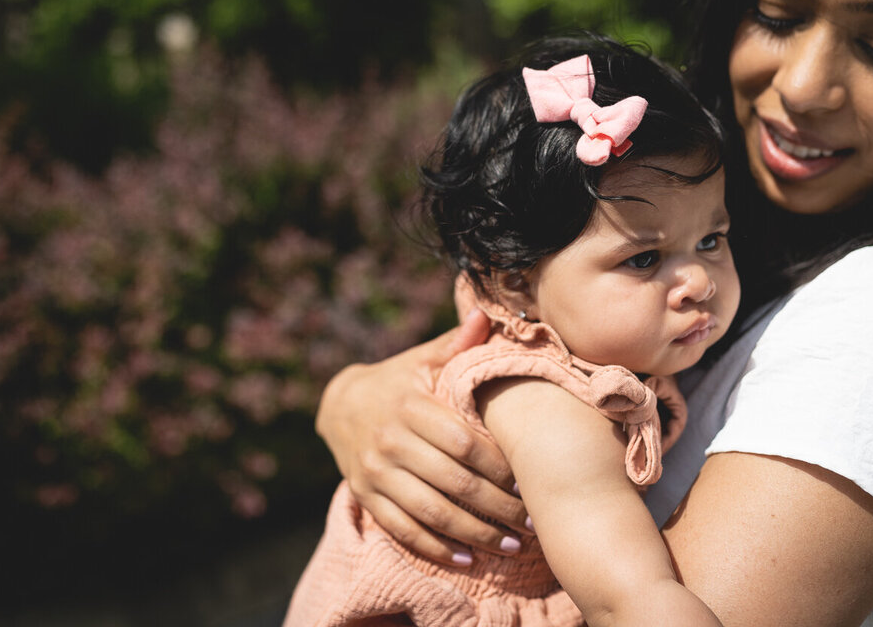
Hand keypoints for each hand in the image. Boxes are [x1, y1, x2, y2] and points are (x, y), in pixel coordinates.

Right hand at [315, 311, 530, 564]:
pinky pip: (402, 530)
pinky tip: (469, 558)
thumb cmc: (400, 380)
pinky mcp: (367, 497)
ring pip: (429, 512)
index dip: (497, 465)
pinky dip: (435, 548)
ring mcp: (375, 474)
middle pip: (451, 482)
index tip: (529, 480)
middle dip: (494, 507)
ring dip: (473, 533)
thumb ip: (457, 344)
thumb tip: (485, 313)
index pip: (461, 442)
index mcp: (410, 406)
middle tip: (532, 522)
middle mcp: (389, 442)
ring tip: (511, 545)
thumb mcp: (424, 358)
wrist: (341, 405)